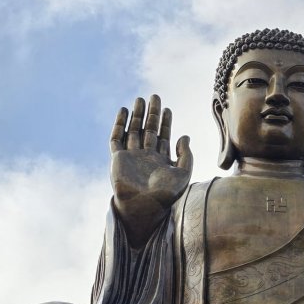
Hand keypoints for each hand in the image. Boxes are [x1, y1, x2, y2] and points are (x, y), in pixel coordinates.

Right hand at [110, 95, 192, 245]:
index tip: (167, 109)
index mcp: (161, 160)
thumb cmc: (166, 195)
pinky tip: (123, 111)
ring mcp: (131, 156)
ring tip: (140, 99)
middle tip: (154, 96)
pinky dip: (119, 124)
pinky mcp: (118, 158)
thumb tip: (185, 136)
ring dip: (137, 115)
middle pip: (148, 129)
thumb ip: (186, 155)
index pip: (163, 136)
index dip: (165, 122)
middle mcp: (145, 156)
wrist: (144, 207)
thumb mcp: (183, 174)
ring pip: (133, 130)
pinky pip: (117, 138)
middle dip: (152, 113)